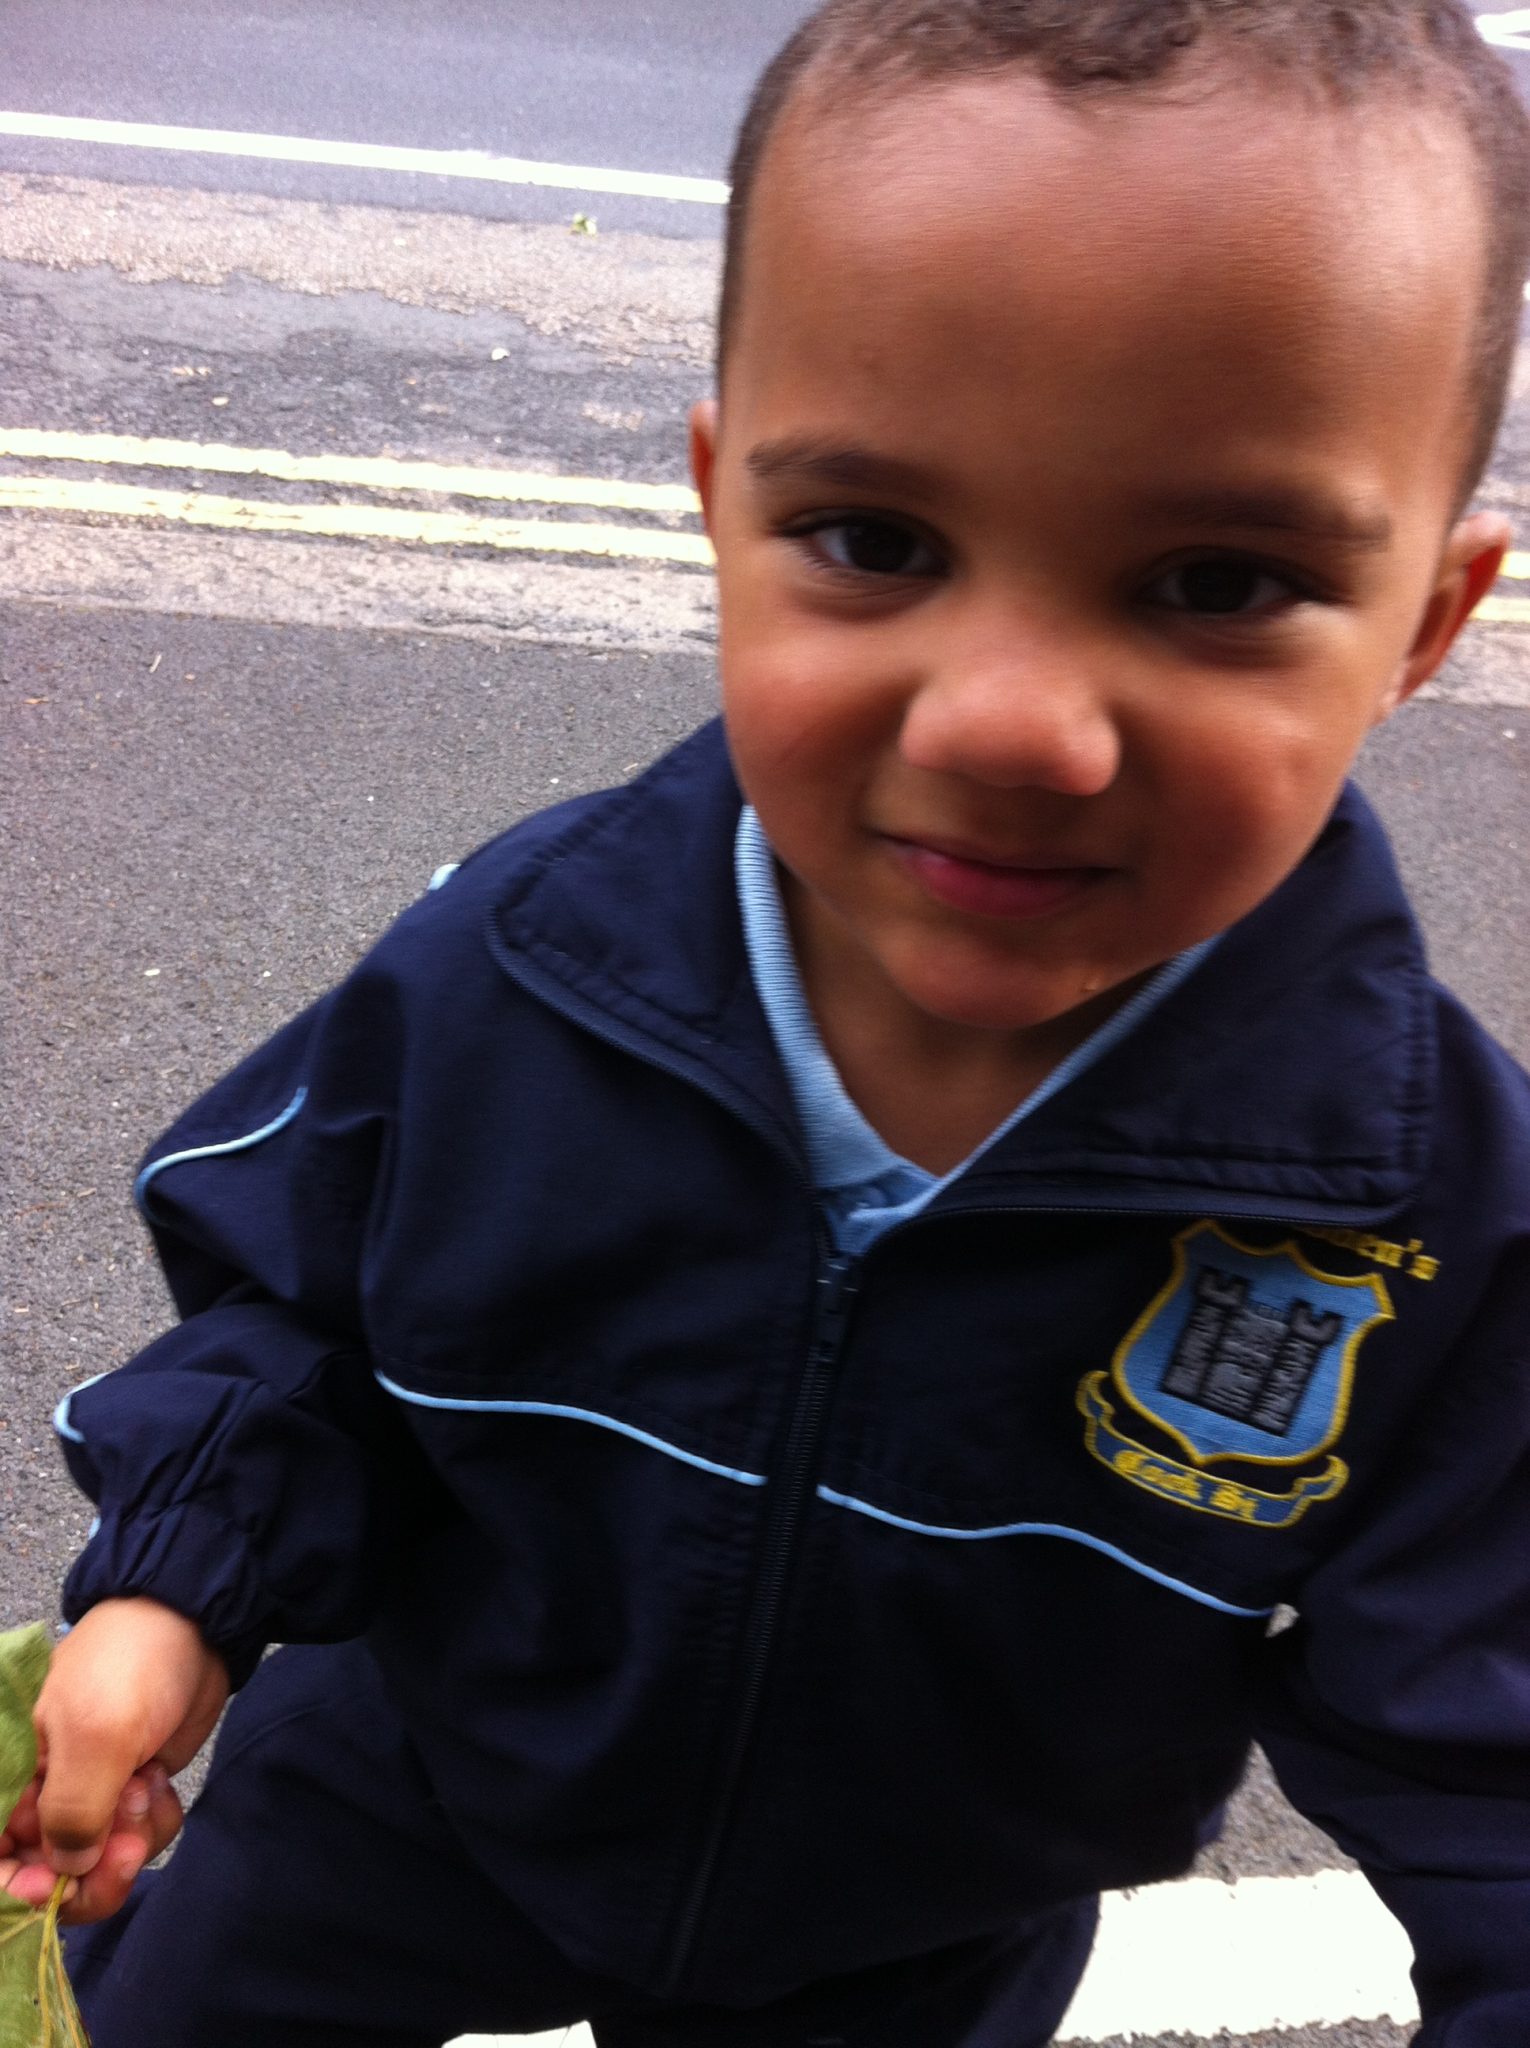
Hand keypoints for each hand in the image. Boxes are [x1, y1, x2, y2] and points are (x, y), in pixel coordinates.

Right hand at [0, 1598, 228, 1923]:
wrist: (193, 1626)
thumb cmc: (129, 1667)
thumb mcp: (95, 1737)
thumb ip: (72, 1813)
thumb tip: (66, 1874)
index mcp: (8, 1779)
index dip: (17, 1888)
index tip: (56, 1890)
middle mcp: (39, 1798)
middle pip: (46, 1878)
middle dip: (90, 1874)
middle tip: (127, 1845)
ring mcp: (87, 1798)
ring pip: (97, 1866)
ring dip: (129, 1840)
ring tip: (145, 1785)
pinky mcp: (128, 1795)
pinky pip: (135, 1842)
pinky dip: (153, 1824)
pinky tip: (160, 1781)